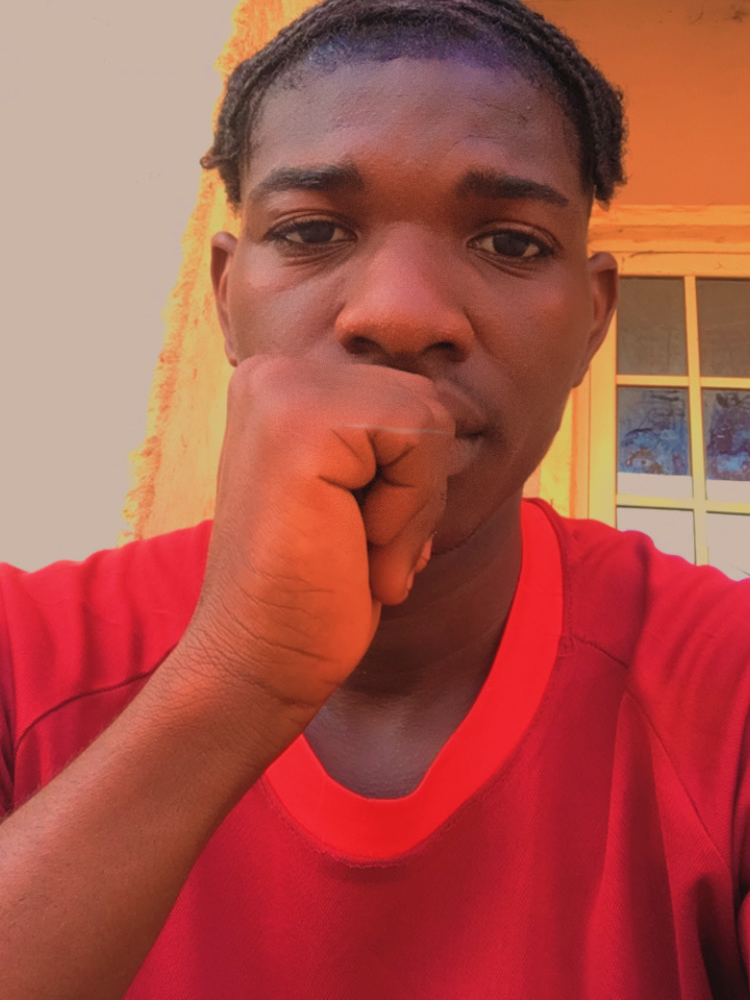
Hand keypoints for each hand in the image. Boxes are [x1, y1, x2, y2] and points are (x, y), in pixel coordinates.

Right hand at [183, 355, 453, 720]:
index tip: (356, 533)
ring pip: (428, 418)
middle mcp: (274, 373)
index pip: (406, 399)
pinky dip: (407, 511)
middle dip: (416, 488)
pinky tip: (355, 547)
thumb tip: (453, 416)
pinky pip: (419, 440)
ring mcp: (283, 391)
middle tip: (357, 546)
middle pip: (423, 401)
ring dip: (414, 505)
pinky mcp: (302, 423)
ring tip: (355, 548)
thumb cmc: (315, 588)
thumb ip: (384, 438)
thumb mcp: (357, 491)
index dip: (408, 479)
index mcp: (281, 385)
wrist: (259, 662)